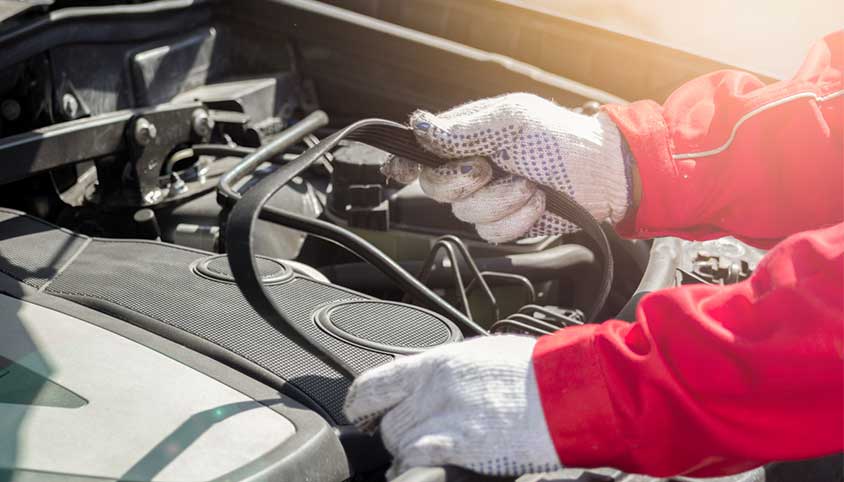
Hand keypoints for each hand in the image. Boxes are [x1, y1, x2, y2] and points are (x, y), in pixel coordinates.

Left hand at [343, 335, 560, 478]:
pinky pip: (416, 462)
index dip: (360, 403)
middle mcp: (433, 389)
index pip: (375, 383)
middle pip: (387, 422)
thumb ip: (442, 370)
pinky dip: (414, 466)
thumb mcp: (478, 355)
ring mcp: (444, 420)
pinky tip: (426, 466)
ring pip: (398, 444)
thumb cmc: (531, 373)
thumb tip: (419, 380)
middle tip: (410, 434)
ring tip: (427, 449)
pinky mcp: (458, 449)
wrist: (564, 392)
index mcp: (437, 362)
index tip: (360, 412)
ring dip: (408, 451)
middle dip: (394, 432)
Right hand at [382, 93, 632, 242]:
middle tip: (492, 168)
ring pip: (466, 214)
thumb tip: (419, 126)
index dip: (405, 162)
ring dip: (503, 201)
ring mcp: (487, 198)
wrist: (601, 175)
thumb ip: (463, 130)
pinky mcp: (505, 223)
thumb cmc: (560, 139)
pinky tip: (537, 203)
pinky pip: (492, 233)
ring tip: (530, 183)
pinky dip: (518, 220)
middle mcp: (470, 168)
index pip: (420, 150)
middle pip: (435, 187)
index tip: (400, 171)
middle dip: (464, 182)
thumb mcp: (511, 122)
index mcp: (466, 136)